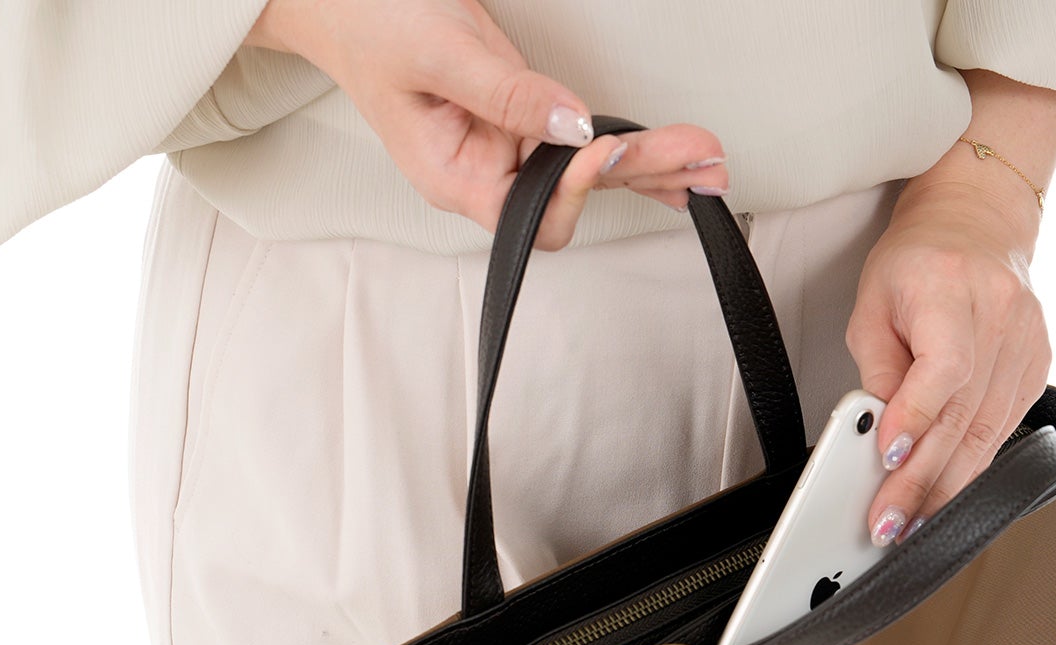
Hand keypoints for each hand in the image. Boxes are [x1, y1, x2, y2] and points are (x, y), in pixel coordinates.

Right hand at [242, 0, 729, 249]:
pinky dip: (633, 146)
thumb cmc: (372, 26)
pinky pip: (589, 143)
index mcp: (457, 180)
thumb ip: (505, 94)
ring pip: (592, 173)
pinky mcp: (529, 120)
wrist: (346, 2)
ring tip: (709, 161)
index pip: (528, 214)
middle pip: (576, 198)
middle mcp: (490, 176)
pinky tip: (676, 158)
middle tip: (699, 161)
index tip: (602, 147)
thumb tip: (572, 125)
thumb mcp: (437, 53)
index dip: (572, 188)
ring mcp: (512, 149)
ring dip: (653, 165)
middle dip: (641, 176)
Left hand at [845, 177, 1050, 545]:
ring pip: (986, 434)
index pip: (944, 368)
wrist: (976, 224)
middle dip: (922, 479)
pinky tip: (945, 497)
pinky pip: (1001, 430)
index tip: (889, 457)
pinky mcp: (1036, 369)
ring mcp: (1027, 345)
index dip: (916, 418)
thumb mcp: (873, 305)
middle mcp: (1002, 318)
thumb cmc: (918, 260)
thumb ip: (876, 368)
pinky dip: (971, 468)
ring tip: (912, 524)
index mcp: (954, 289)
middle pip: (963, 415)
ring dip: (946, 488)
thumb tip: (876, 431)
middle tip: (890, 520)